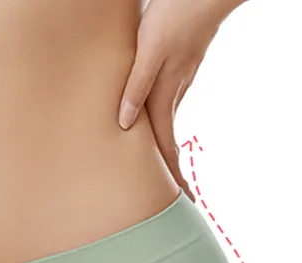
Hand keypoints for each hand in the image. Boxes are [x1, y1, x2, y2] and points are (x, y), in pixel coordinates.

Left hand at [118, 0, 241, 199]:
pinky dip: (160, 129)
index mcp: (164, 96)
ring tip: (161, 176)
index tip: (178, 205)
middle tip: (174, 202)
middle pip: (167, 144)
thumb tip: (123, 125)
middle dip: (170, 175)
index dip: (169, 178)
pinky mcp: (176, 71)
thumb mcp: (150, 49)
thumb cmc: (175, 13)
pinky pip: (164, 109)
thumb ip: (136, 86)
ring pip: (165, 127)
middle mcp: (172, 95)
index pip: (165, 148)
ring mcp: (177, 83)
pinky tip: (152, 132)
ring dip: (164, 153)